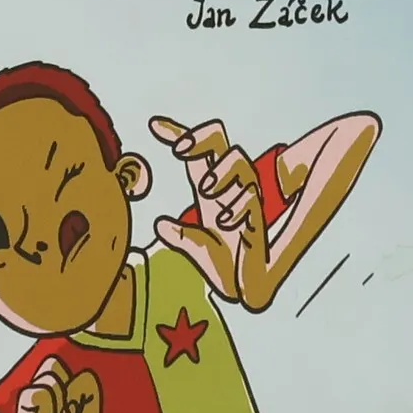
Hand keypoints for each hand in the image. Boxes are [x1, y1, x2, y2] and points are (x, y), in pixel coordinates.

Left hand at [149, 115, 273, 306]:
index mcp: (209, 190)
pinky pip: (251, 200)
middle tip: (180, 149)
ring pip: (240, 163)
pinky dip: (237, 206)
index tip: (155, 125)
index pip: (196, 154)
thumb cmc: (222, 262)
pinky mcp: (257, 219)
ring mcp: (244, 201)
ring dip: (222, 171)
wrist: (244, 287)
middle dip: (202, 137)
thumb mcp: (194, 247)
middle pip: (221, 144)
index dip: (178, 136)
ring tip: (205, 188)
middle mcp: (228, 189)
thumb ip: (178, 235)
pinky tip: (225, 221)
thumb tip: (159, 224)